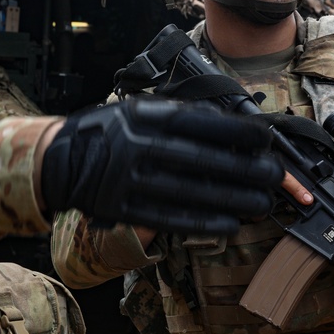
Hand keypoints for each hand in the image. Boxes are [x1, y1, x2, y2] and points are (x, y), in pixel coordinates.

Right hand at [41, 97, 280, 234]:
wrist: (59, 160)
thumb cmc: (110, 131)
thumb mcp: (140, 109)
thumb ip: (179, 115)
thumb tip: (229, 124)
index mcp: (144, 116)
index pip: (199, 122)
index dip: (237, 132)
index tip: (265, 139)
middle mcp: (137, 146)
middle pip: (201, 161)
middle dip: (244, 170)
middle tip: (273, 176)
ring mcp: (129, 180)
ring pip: (191, 193)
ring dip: (232, 200)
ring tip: (261, 203)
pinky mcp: (123, 209)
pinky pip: (170, 219)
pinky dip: (203, 223)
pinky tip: (229, 224)